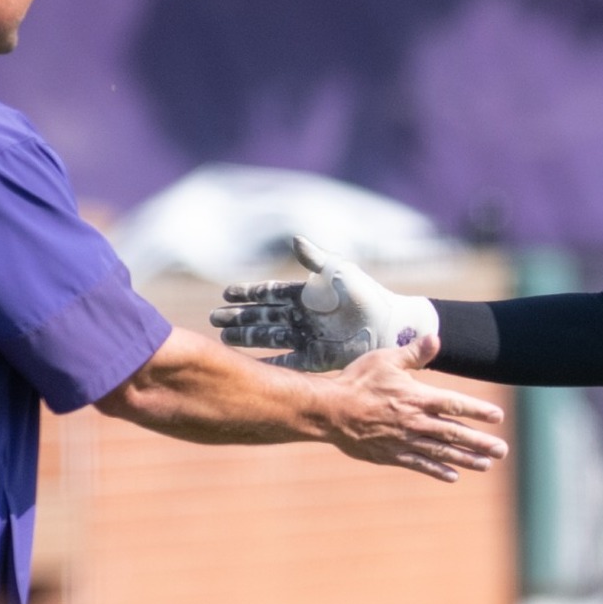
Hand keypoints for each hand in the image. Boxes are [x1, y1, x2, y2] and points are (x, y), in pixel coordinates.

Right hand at [211, 236, 438, 372]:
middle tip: (214, 319)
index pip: (270, 292)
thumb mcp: (339, 272)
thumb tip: (294, 239)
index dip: (248, 293)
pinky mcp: (314, 359)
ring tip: (223, 338)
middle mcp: (302, 317)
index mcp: (306, 294)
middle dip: (238, 317)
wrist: (388, 326)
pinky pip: (285, 361)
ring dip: (247, 337)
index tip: (226, 293)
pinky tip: (249, 365)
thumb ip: (315, 259)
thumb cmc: (367, 295)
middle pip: (263, 316)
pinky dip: (268, 362)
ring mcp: (306, 338)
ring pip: (268, 337)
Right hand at [321, 334, 506, 481]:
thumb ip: (413, 353)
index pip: (454, 404)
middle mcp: (415, 421)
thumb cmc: (357, 381)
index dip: (478, 411)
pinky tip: (453, 475)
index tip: (498, 417)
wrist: (330, 411)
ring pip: (441, 451)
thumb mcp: (385, 360)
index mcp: (416, 397)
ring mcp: (404, 440)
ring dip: (466, 458)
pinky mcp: (391, 454)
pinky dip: (437, 470)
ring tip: (487, 464)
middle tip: (502, 450)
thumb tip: (436, 338)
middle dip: (480, 442)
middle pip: (454, 433)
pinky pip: (419, 464)